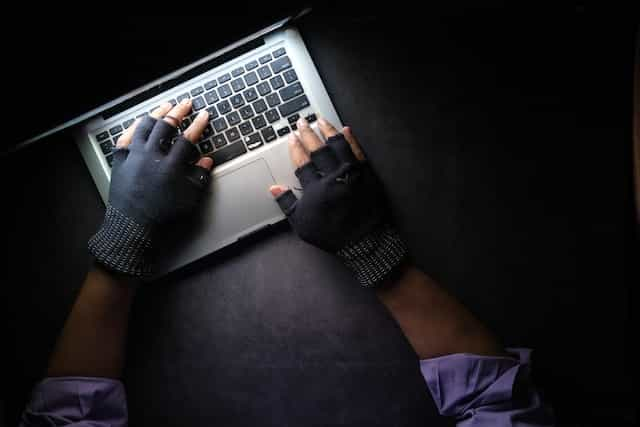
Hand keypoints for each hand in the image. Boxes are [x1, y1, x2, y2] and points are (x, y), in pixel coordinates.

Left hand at [88, 100, 213, 276]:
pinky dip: (134, 128)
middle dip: (178, 112)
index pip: (188, 138)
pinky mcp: (119, 162)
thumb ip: (199, 178)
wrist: (132, 229)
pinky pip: (126, 138)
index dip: (198, 125)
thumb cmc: (163, 218)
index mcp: (170, 166)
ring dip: (156, 114)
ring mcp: (133, 157)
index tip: (204, 115)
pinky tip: (140, 123)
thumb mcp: (189, 200)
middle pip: (165, 126)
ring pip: (144, 127)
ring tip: (164, 107)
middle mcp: (151, 156)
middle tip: (186, 104)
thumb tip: (206, 162)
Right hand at [269, 117, 406, 286]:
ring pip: (338, 145)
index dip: (295, 148)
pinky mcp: (367, 174)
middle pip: (318, 150)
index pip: (302, 162)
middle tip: (302, 122)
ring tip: (321, 120)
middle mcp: (333, 177)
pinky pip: (359, 152)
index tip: (291, 137)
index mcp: (316, 189)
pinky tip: (346, 130)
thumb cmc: (331, 235)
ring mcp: (352, 174)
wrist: (362, 243)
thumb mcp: (302, 224)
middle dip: (308, 134)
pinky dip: (352, 139)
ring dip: (328, 131)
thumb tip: (274, 189)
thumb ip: (287, 204)